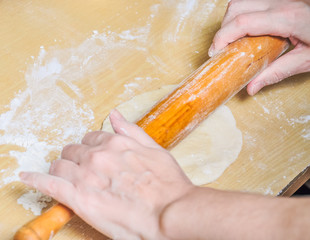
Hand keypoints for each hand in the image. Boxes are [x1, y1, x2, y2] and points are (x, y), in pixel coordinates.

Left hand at [20, 110, 193, 239]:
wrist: (171, 212)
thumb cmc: (167, 184)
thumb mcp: (154, 149)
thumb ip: (131, 130)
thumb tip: (115, 114)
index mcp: (115, 143)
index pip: (90, 139)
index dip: (90, 148)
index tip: (91, 156)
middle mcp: (98, 156)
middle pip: (72, 151)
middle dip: (74, 158)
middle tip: (81, 169)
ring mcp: (86, 176)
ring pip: (59, 165)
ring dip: (60, 169)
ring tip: (63, 176)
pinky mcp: (79, 198)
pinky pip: (48, 185)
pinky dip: (35, 179)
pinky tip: (26, 176)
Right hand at [208, 0, 309, 94]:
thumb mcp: (307, 60)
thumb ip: (276, 73)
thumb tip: (251, 87)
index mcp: (289, 17)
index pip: (243, 22)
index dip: (223, 36)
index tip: (215, 51)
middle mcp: (282, 1)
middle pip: (237, 7)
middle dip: (223, 28)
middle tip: (222, 48)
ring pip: (241, 0)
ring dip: (230, 18)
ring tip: (231, 37)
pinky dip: (240, 11)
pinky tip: (243, 26)